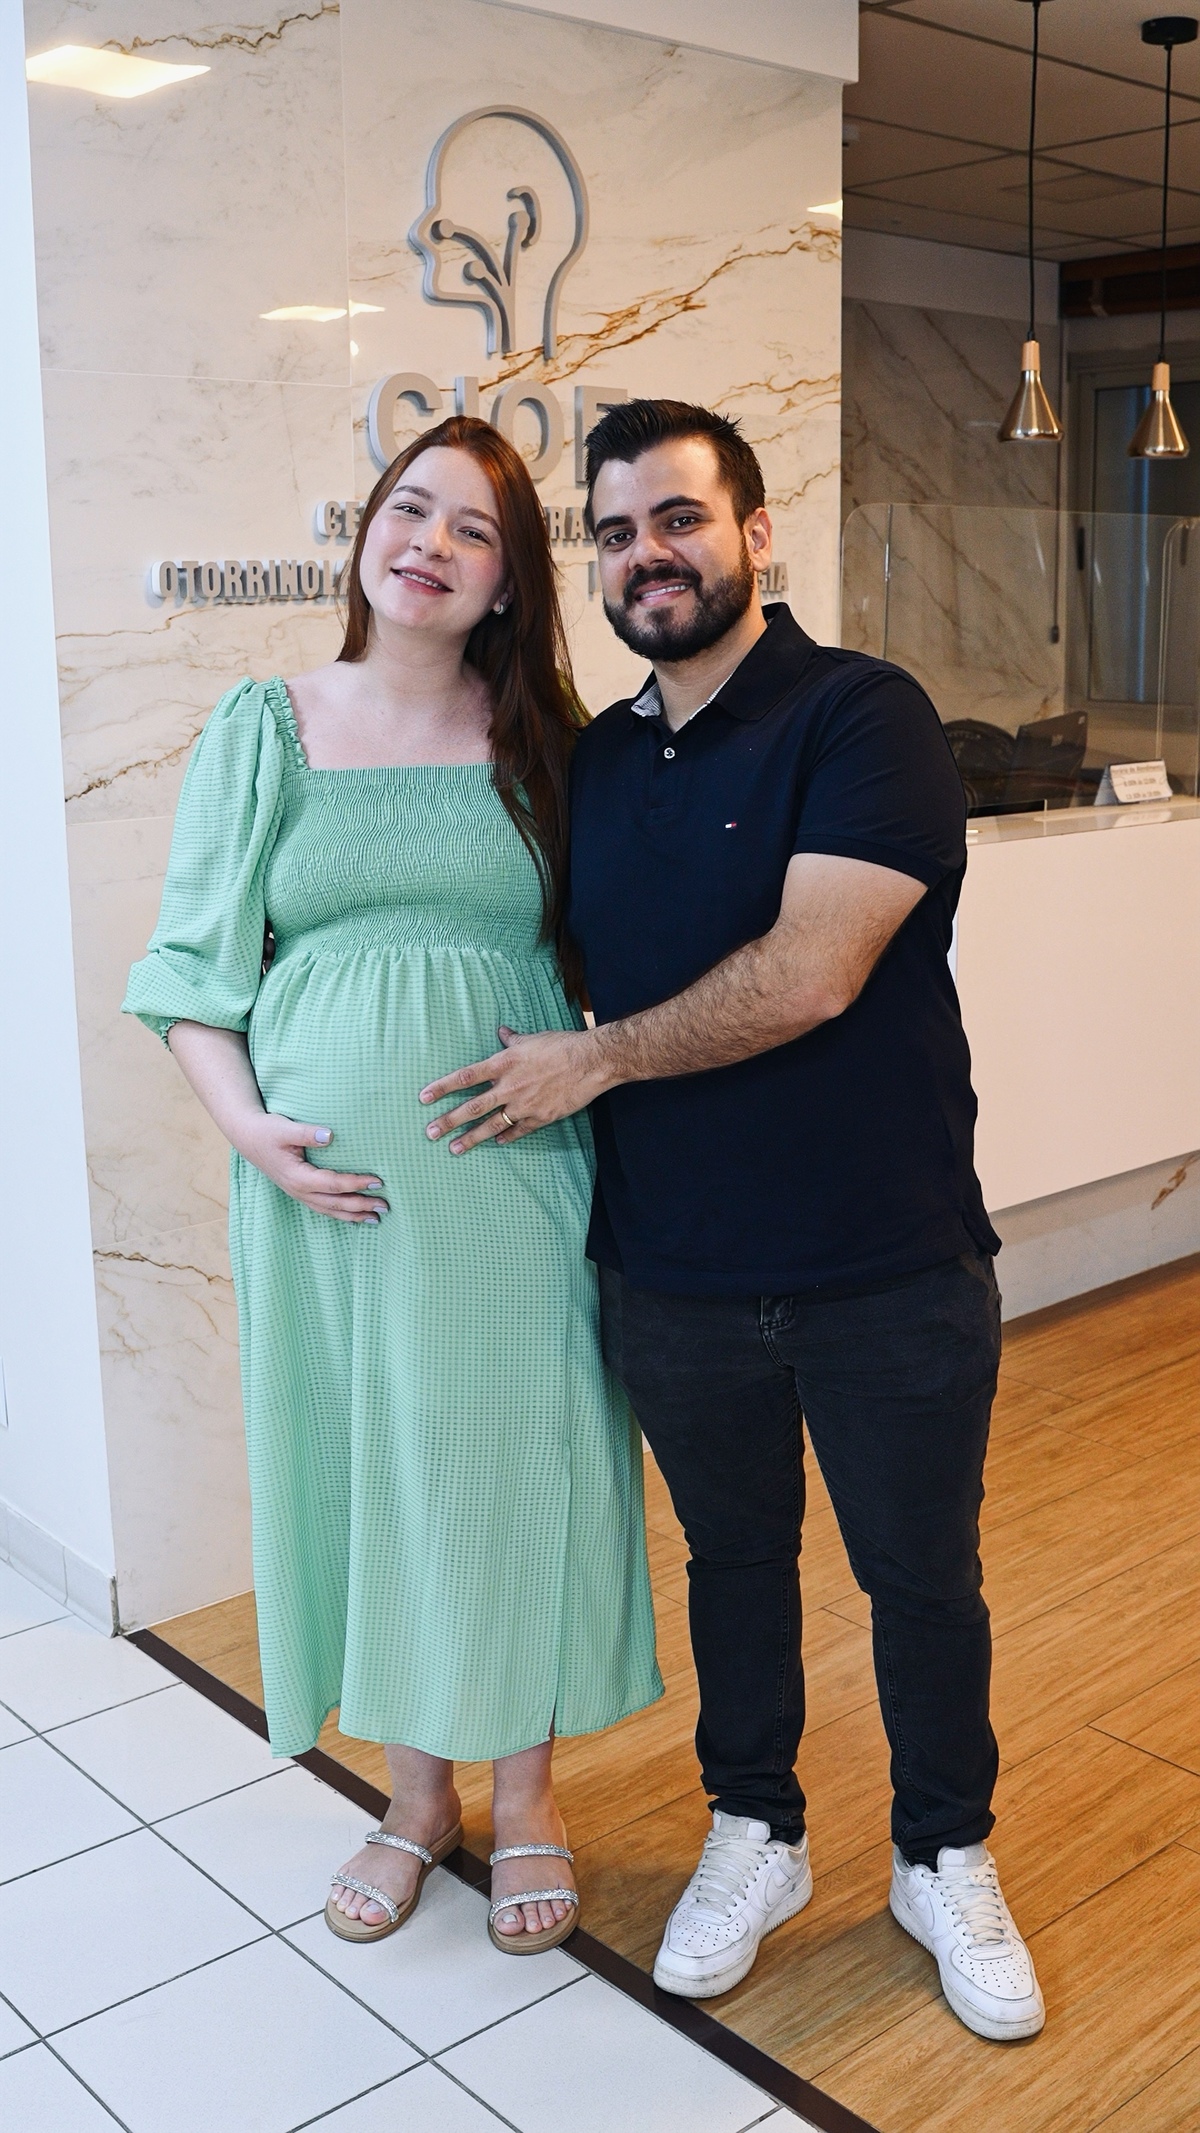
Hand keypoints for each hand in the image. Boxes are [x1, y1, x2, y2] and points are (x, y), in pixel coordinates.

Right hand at [236, 1114, 388, 1221]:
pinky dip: (340, 1214)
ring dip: (353, 1215)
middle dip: (361, 1206)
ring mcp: (298, 1194)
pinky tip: (354, 1217)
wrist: (247, 1136)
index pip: (334, 1184)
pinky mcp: (299, 1192)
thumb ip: (307, 1133)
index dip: (356, 1183)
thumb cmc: (267, 1131)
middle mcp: (299, 1190)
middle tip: (385, 1206)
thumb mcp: (285, 1128)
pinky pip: (322, 1208)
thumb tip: (330, 1135)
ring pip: (329, 1211)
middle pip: (335, 1203)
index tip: (378, 1181)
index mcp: (298, 1177)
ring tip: (376, 1218)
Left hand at [419, 1027, 615, 1152]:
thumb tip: (501, 1032)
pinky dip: (506, 1137)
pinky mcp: (540, 1118)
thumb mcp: (532, 1038)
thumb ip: (512, 1039)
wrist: (591, 1062)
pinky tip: (496, 1143)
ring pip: (491, 1125)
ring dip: (471, 1138)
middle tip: (430, 1132)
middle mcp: (508, 1087)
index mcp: (503, 1063)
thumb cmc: (561, 1045)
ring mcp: (523, 1105)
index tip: (423, 1097)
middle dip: (448, 1121)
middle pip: (472, 1107)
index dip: (442, 1088)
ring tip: (454, 1149)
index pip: (464, 1077)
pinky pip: (518, 1131)